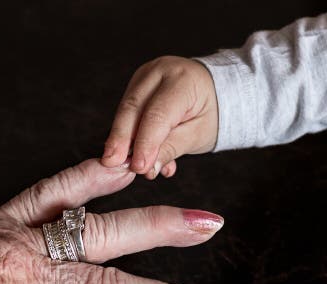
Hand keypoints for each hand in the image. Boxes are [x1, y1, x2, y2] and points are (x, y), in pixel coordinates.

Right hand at [101, 57, 218, 178]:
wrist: (212, 91)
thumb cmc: (210, 112)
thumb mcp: (198, 134)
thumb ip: (172, 148)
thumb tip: (147, 168)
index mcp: (183, 79)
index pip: (157, 115)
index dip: (144, 143)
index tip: (138, 167)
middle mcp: (160, 71)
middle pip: (133, 108)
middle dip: (121, 139)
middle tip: (114, 163)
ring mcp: (144, 76)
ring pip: (124, 110)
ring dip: (122, 140)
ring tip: (127, 164)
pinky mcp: (135, 85)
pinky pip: (126, 112)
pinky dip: (128, 135)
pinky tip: (137, 155)